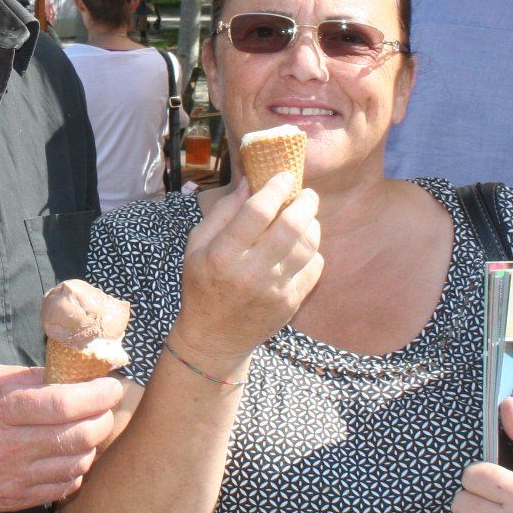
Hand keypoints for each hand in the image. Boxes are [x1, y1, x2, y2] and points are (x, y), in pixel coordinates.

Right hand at [0, 363, 124, 512]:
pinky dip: (75, 470)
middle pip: (77, 436)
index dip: (96, 394)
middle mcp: (6, 446)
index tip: (111, 384)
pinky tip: (70, 454)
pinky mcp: (11, 499)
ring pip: (75, 464)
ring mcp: (10, 478)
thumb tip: (63, 373)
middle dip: (102, 418)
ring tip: (88, 427)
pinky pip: (60, 488)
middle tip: (105, 405)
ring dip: (91, 444)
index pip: (63, 403)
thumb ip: (22, 378)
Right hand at [172, 173, 322, 361]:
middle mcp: (251, 272)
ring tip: (306, 216)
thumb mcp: (197, 246)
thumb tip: (249, 181)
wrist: (215, 337)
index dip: (274, 188)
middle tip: (306, 193)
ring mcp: (274, 289)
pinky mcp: (291, 302)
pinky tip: (302, 245)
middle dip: (304, 202)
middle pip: (290, 226)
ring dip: (312, 224)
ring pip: (308, 245)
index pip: (257, 212)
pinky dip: (313, 250)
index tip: (283, 175)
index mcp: (223, 254)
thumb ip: (222, 212)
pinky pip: (314, 267)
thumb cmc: (202, 284)